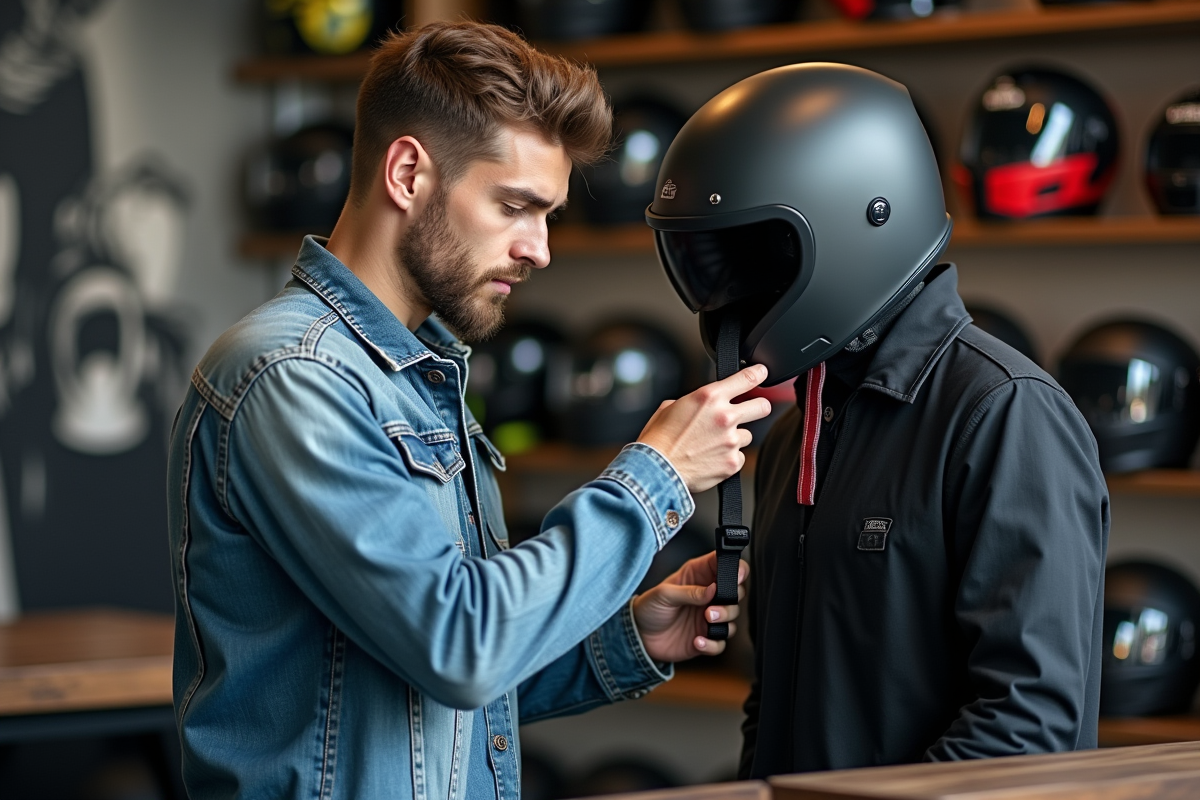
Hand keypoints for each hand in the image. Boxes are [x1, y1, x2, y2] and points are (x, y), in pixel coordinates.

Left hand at [632, 551, 747, 662]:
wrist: (638, 636)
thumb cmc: (649, 608)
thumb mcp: (664, 594)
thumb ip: (689, 592)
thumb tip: (713, 589)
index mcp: (698, 576)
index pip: (725, 565)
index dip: (736, 567)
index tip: (737, 575)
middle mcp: (708, 595)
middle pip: (737, 592)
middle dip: (731, 599)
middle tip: (712, 606)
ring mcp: (709, 617)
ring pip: (733, 616)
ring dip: (725, 618)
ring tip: (707, 619)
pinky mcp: (707, 637)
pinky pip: (721, 642)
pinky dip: (713, 643)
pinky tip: (697, 641)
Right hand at [637, 364, 770, 492]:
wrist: (656, 469)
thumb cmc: (659, 439)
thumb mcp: (671, 407)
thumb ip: (695, 401)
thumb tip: (702, 405)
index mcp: (709, 397)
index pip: (746, 378)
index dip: (758, 374)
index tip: (762, 373)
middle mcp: (724, 416)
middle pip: (762, 406)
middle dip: (758, 407)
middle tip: (750, 411)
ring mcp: (731, 440)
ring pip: (747, 436)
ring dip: (734, 438)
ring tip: (712, 445)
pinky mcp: (733, 462)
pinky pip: (739, 457)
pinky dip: (728, 458)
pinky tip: (711, 459)